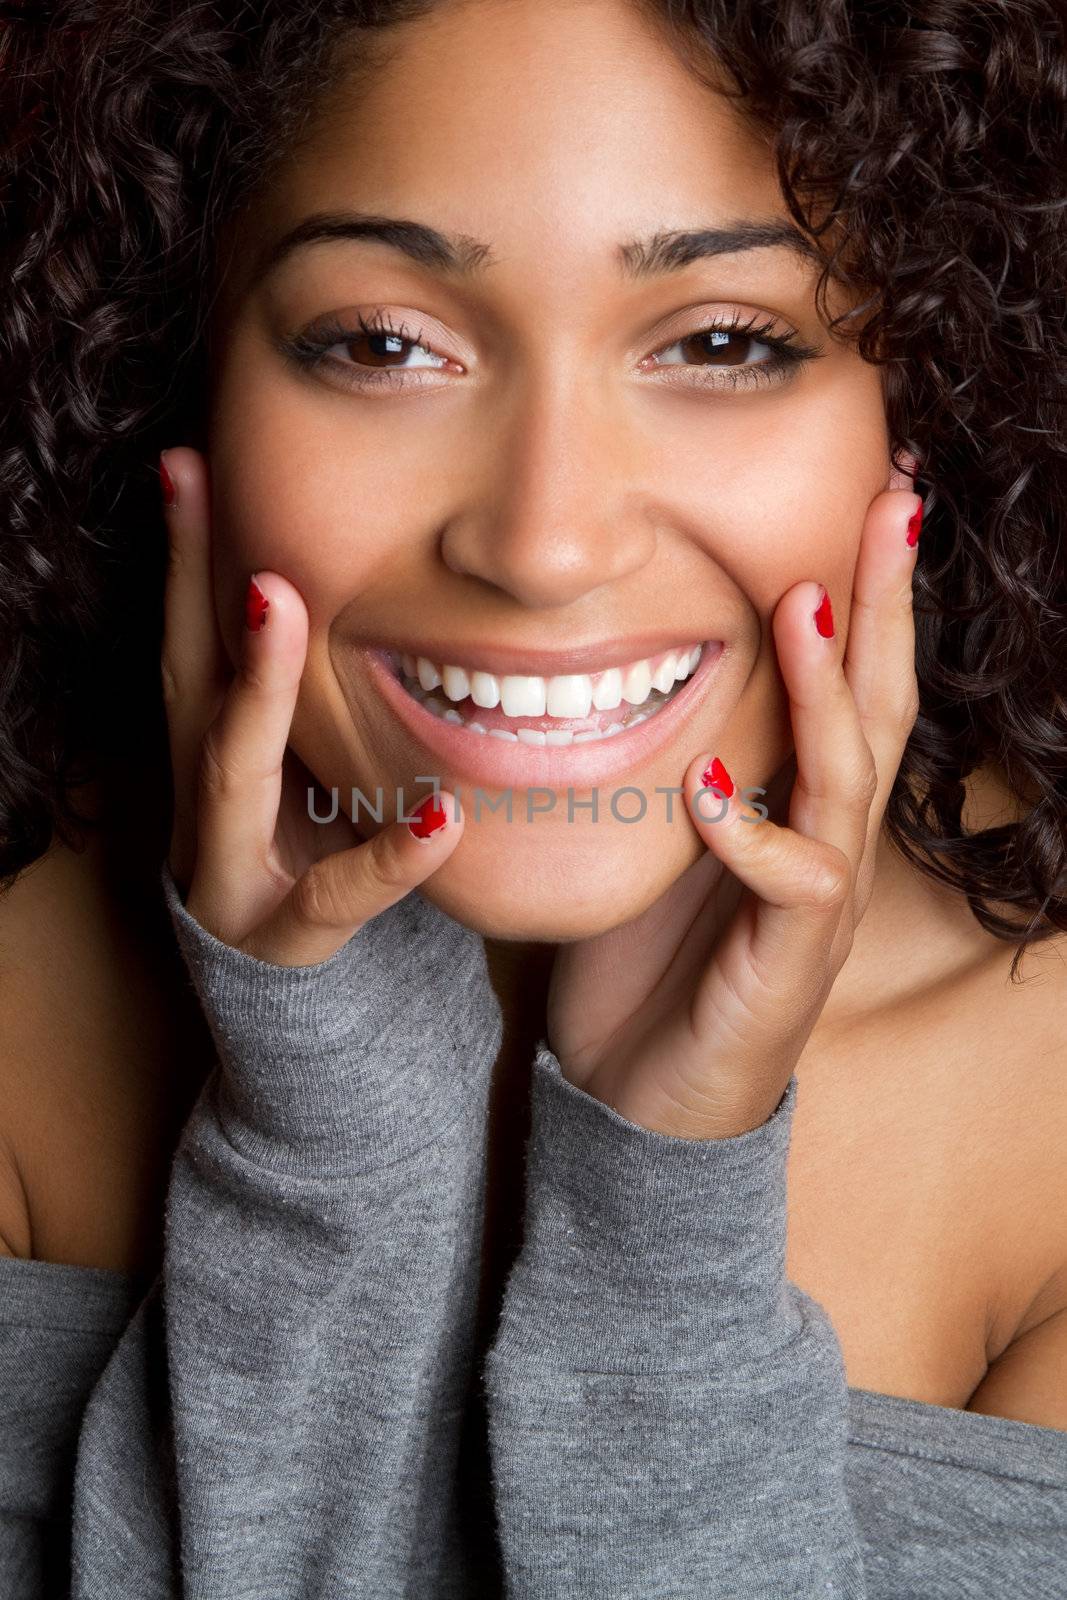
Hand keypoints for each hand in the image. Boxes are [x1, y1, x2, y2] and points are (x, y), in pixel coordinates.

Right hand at [159, 447, 463, 966]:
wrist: (277, 985)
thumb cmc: (297, 847)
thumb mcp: (295, 761)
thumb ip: (303, 687)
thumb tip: (337, 575)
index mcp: (214, 745)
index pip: (194, 634)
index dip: (186, 552)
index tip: (186, 460)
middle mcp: (206, 793)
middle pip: (191, 677)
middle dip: (193, 582)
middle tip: (194, 482)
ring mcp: (233, 863)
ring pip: (232, 769)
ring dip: (255, 685)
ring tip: (280, 602)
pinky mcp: (286, 931)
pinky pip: (340, 892)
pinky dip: (390, 857)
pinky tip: (443, 817)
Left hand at [545, 463, 921, 1138]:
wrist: (647, 1095)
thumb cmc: (657, 959)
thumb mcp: (664, 833)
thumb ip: (682, 754)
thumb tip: (645, 659)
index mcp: (801, 803)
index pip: (851, 679)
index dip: (867, 589)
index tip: (875, 488)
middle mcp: (827, 841)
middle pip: (881, 706)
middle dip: (886, 603)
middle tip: (893, 500)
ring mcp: (815, 903)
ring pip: (847, 781)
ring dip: (828, 691)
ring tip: (804, 605)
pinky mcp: (783, 963)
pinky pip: (786, 887)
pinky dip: (748, 833)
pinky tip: (710, 787)